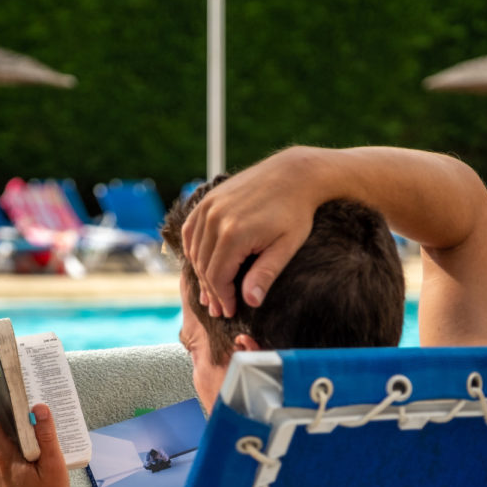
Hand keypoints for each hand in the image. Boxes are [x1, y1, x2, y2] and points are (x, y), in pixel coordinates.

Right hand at [182, 147, 327, 316]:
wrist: (293, 174)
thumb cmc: (295, 213)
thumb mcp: (286, 247)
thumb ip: (265, 275)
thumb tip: (250, 302)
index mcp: (234, 233)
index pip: (217, 277)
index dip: (222, 298)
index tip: (230, 312)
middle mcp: (215, 219)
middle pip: (203, 266)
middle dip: (211, 291)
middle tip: (219, 309)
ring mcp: (208, 206)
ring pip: (195, 251)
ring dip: (201, 274)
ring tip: (210, 293)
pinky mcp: (208, 199)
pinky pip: (191, 231)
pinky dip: (193, 250)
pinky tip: (201, 264)